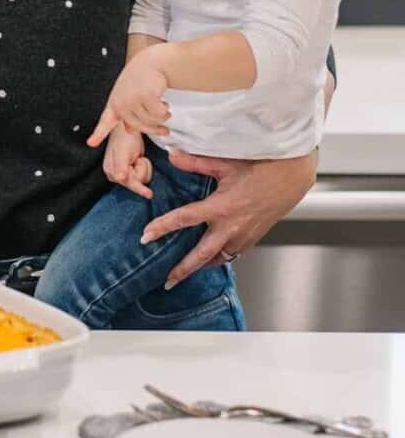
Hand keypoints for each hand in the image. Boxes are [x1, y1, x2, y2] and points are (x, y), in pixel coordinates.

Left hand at [88, 55, 169, 145]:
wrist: (152, 62)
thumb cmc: (141, 80)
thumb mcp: (130, 96)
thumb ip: (129, 114)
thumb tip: (130, 130)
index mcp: (114, 104)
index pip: (105, 122)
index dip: (98, 134)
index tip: (91, 143)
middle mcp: (120, 102)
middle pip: (138, 127)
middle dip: (154, 129)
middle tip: (165, 130)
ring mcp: (131, 99)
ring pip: (151, 121)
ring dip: (162, 117)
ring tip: (165, 109)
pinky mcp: (145, 96)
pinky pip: (159, 113)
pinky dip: (165, 110)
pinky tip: (164, 103)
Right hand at [102, 125, 153, 197]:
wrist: (127, 127)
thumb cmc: (124, 136)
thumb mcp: (123, 152)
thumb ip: (121, 166)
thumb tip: (119, 177)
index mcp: (112, 171)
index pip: (129, 183)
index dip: (139, 186)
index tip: (149, 194)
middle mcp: (116, 174)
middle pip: (136, 182)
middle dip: (140, 169)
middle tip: (137, 158)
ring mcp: (123, 172)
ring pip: (141, 179)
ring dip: (143, 166)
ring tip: (137, 156)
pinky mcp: (129, 170)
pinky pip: (142, 174)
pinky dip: (143, 166)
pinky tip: (138, 158)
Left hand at [140, 149, 316, 287]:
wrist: (292, 177)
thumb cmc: (262, 167)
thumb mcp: (226, 162)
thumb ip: (196, 163)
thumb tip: (172, 156)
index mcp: (222, 207)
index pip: (185, 219)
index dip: (163, 228)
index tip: (146, 236)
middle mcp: (232, 226)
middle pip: (201, 255)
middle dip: (182, 270)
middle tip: (167, 281)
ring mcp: (244, 235)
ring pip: (218, 258)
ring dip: (201, 266)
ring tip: (185, 273)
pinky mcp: (253, 238)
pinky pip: (233, 253)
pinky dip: (220, 257)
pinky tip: (213, 257)